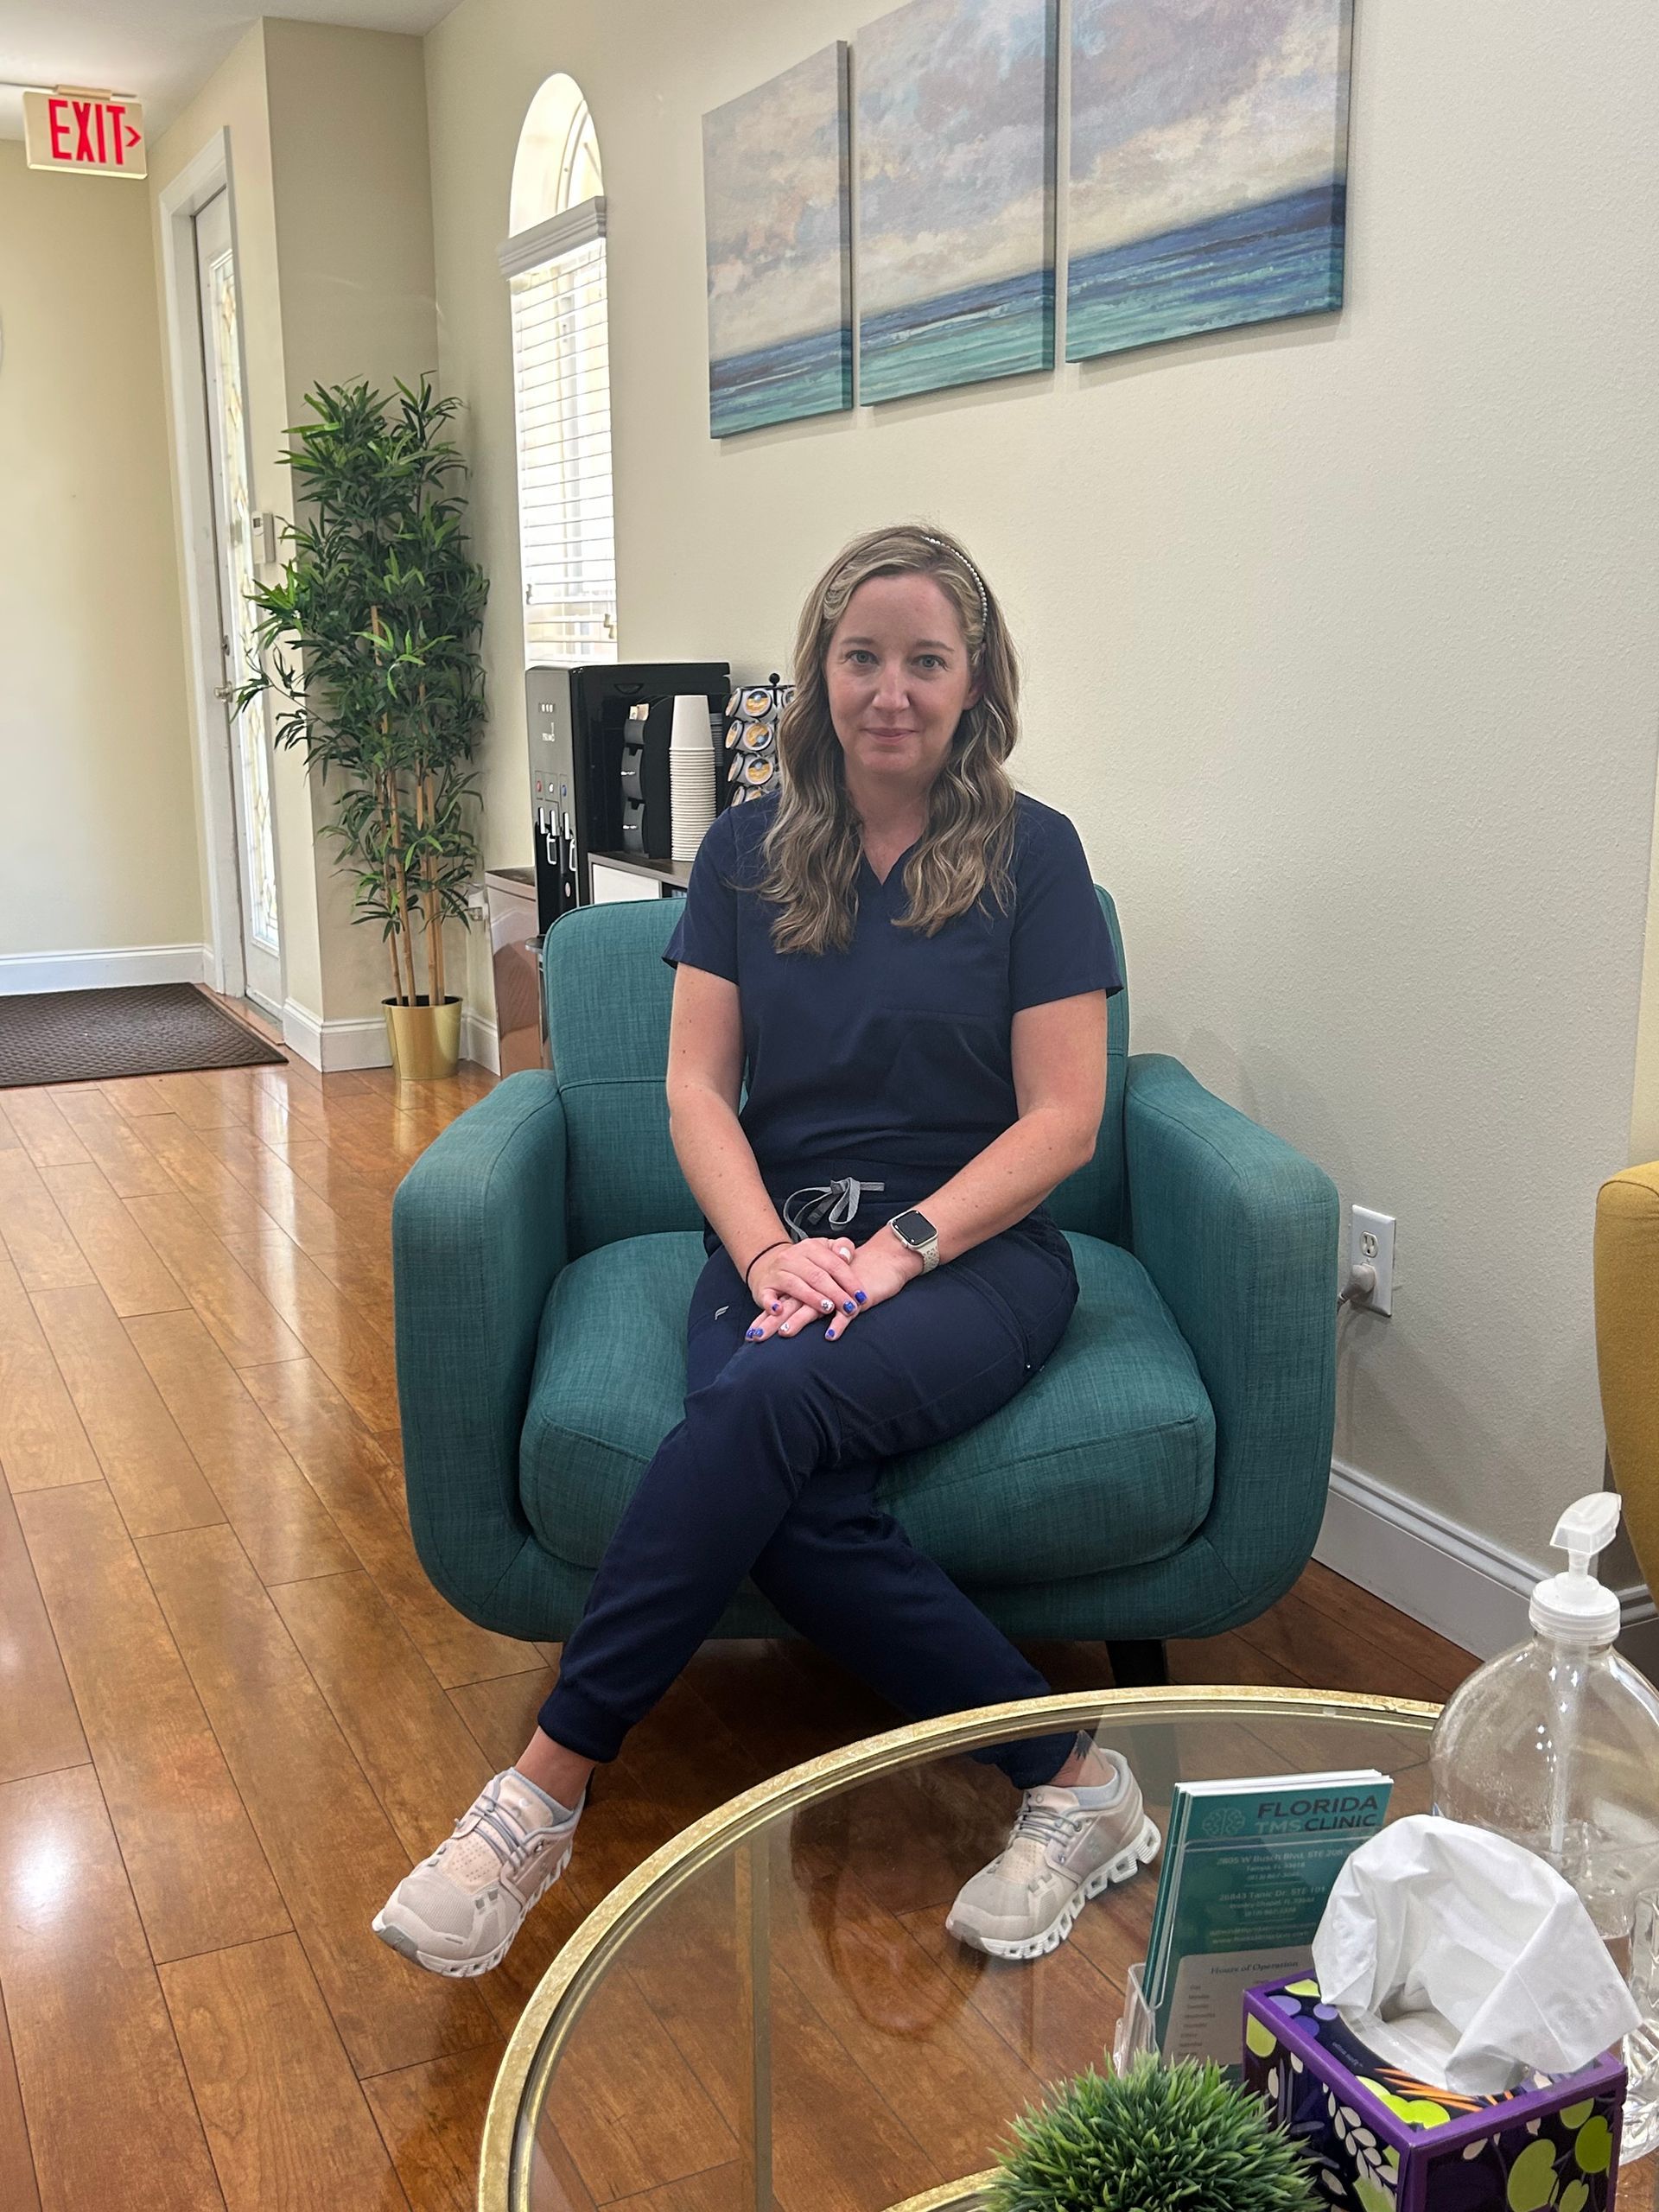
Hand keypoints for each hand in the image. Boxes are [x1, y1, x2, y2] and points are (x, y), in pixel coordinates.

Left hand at [746, 1227, 923, 1343]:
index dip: (768, 1316)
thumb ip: (812, 1298)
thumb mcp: (829, 1286)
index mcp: (810, 1284)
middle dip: (774, 1322)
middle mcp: (819, 1286)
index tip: (752, 1333)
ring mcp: (837, 1291)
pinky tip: (829, 1336)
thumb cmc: (855, 1274)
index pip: (784, 1301)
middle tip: (758, 1336)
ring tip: (785, 1332)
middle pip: (792, 1306)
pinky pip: (846, 1313)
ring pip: (814, 1307)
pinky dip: (838, 1324)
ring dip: (799, 1320)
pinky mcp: (856, 1296)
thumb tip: (790, 1314)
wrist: (884, 1258)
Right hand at [746, 1235, 865, 1340]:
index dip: (849, 1281)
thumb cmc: (805, 1262)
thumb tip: (847, 1256)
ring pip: (796, 1285)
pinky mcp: (764, 1288)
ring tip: (827, 1309)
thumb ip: (841, 1248)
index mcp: (811, 1248)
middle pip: (817, 1276)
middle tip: (849, 1308)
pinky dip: (772, 1304)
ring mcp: (777, 1273)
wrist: (769, 1264)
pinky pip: (767, 1296)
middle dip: (835, 1293)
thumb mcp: (825, 1249)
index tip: (861, 1296)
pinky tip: (780, 1311)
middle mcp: (792, 1258)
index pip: (834, 1264)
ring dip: (812, 1298)